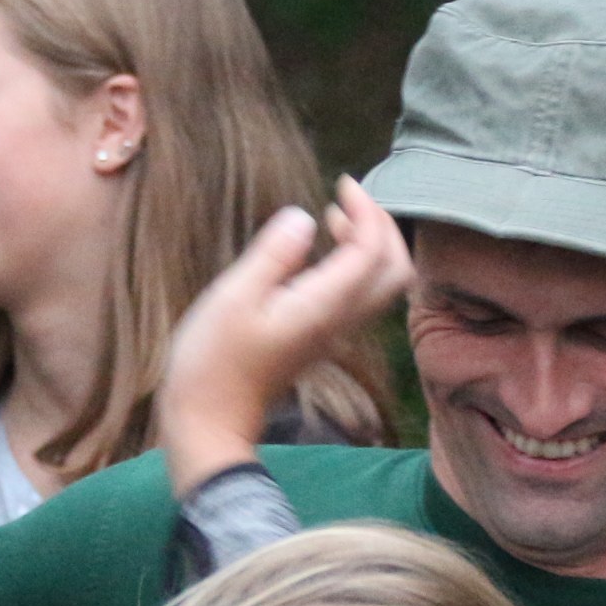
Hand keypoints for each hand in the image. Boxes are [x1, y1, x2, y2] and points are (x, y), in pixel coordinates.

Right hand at [158, 178, 414, 493]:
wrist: (209, 421)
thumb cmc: (212, 361)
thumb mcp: (234, 297)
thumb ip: (274, 254)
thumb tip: (305, 216)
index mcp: (323, 306)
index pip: (372, 251)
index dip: (367, 211)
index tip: (342, 184)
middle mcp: (339, 321)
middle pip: (395, 271)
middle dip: (382, 227)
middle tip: (348, 198)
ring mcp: (332, 333)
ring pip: (381, 286)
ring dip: (372, 245)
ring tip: (336, 217)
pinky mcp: (318, 338)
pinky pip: (358, 296)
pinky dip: (355, 265)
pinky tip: (320, 251)